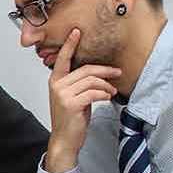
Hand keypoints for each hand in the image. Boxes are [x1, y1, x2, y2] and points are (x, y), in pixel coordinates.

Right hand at [44, 29, 120, 172]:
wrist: (65, 140)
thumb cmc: (71, 119)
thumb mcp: (73, 97)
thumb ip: (80, 84)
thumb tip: (98, 73)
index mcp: (56, 81)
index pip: (62, 59)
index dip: (70, 45)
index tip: (76, 32)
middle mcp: (57, 85)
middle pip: (85, 70)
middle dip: (104, 70)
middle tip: (117, 72)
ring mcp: (63, 94)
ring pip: (91, 81)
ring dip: (106, 85)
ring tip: (112, 91)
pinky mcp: (71, 104)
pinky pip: (93, 92)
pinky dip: (103, 94)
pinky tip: (107, 97)